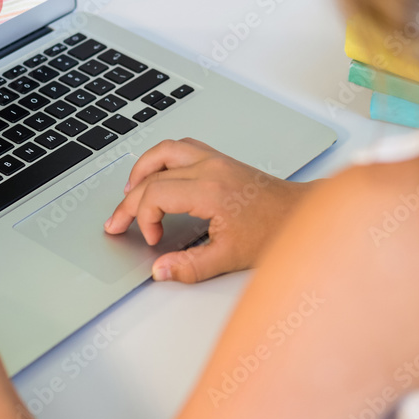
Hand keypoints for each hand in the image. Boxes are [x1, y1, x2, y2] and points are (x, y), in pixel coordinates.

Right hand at [104, 138, 317, 283]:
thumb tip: (160, 270)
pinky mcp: (220, 159)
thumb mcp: (230, 258)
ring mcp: (215, 159)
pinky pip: (181, 148)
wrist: (301, 214)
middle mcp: (210, 167)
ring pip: (165, 150)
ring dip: (142, 169)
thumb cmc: (273, 231)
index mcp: (209, 189)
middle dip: (129, 200)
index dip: (143, 218)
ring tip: (129, 192)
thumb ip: (190, 266)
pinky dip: (161, 160)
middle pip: (153, 173)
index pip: (155, 194)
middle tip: (117, 221)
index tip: (151, 239)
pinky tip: (158, 177)